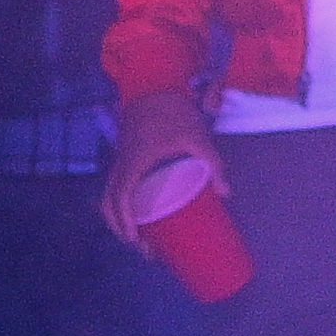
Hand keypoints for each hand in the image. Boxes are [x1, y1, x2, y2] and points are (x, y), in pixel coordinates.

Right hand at [103, 86, 221, 248]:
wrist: (154, 86)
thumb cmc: (174, 112)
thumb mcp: (198, 138)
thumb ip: (214, 164)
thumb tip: (226, 193)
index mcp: (132, 163)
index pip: (120, 199)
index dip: (124, 223)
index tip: (137, 240)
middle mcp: (120, 166)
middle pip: (109, 205)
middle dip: (122, 230)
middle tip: (146, 248)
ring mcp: (120, 162)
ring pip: (109, 198)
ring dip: (120, 220)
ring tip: (142, 239)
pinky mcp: (125, 159)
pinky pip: (115, 188)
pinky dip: (120, 206)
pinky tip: (136, 217)